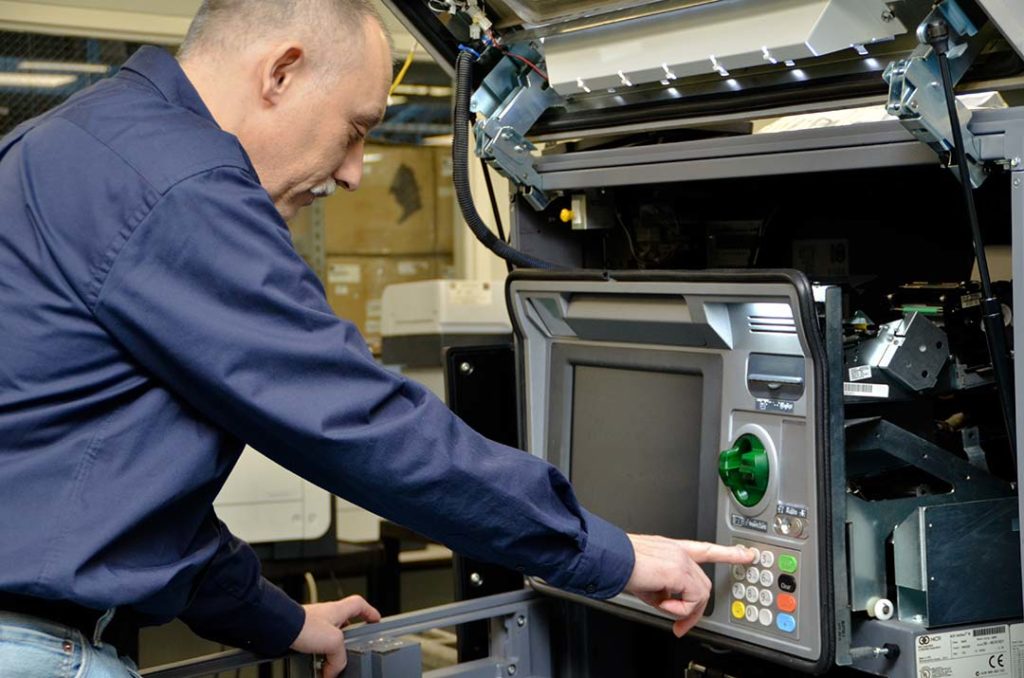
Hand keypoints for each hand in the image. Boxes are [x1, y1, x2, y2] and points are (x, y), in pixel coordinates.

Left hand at [290, 595, 380, 676]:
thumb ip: (339, 658)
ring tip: (329, 667)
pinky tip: (315, 667)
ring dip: (329, 653)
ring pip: (327, 639)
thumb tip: (334, 671)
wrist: (278, 628)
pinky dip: (316, 658)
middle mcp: (325, 615)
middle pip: (344, 624)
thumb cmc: (303, 625)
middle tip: (349, 653)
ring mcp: (312, 623)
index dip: (369, 612)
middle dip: (347, 641)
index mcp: (337, 610)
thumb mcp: (333, 642)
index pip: (359, 604)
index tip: (375, 620)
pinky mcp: (300, 633)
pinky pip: (313, 647)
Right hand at [624, 534, 755, 637]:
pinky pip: (692, 600)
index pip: (706, 549)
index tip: (747, 553)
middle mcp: (679, 551)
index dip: (729, 553)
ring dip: (685, 611)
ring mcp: (682, 560)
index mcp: (672, 549)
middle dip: (695, 610)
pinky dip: (678, 609)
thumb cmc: (620, 565)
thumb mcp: (647, 580)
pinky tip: (662, 604)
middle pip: (704, 585)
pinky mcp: (680, 571)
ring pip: (701, 594)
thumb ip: (664, 589)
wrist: (611, 558)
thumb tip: (670, 605)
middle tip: (680, 627)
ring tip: (665, 611)